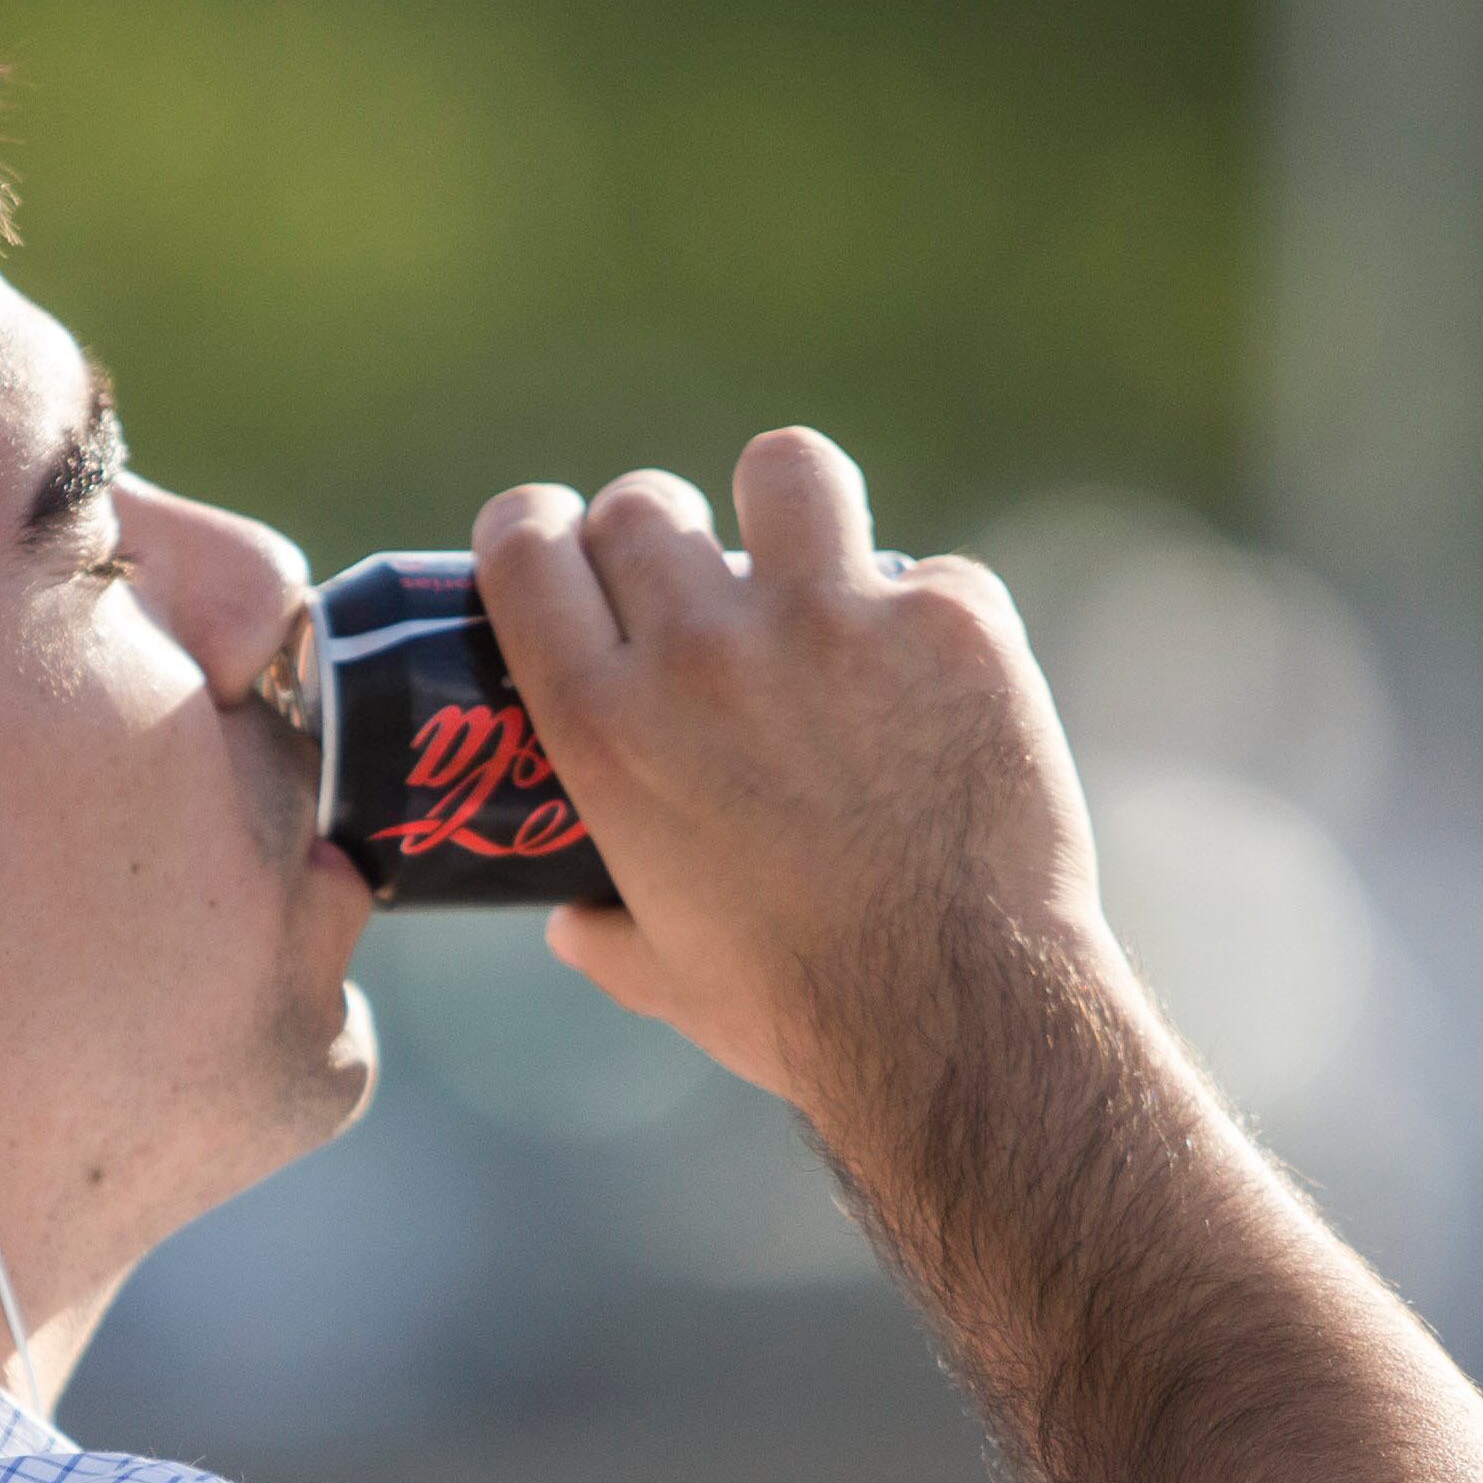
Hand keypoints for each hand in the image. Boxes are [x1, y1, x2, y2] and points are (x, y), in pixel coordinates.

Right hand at [474, 430, 1103, 1117]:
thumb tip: (571, 924)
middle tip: (697, 581)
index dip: (534, 526)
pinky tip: (945, 682)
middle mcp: (701, 653)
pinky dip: (937, 619)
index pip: (527, 551)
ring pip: (785, 467)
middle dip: (660, 529)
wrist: (955, 1015)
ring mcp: (829, 623)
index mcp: (607, 727)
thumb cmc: (802, 1009)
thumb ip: (605, 934)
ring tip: (814, 555)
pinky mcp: (948, 624)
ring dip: (790, 505)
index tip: (557, 536)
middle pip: (647, 504)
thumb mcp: (666, 976)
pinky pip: (933, 573)